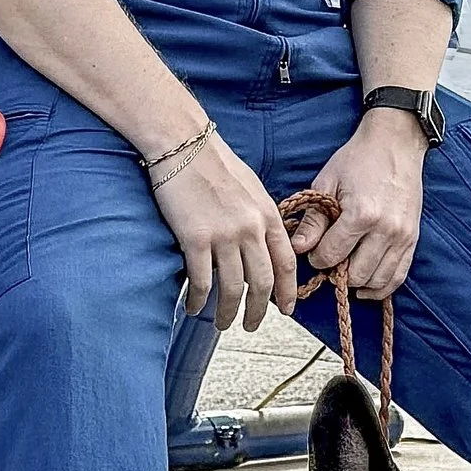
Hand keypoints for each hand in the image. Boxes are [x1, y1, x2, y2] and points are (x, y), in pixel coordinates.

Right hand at [152, 135, 297, 331]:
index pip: (285, 263)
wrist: (184, 144)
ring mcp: (223, 235)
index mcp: (267, 215)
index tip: (286, 308)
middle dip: (259, 310)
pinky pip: (201, 281)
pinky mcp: (195, 239)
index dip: (287, 291)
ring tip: (222, 323)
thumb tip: (263, 246)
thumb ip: (260, 218)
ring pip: (231, 288)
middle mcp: (250, 229)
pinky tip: (194, 308)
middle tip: (253, 326)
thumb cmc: (215, 162)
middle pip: (261, 282)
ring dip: (227, 312)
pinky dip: (199, 300)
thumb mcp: (251, 188)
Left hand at [294, 112, 426, 299]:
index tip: (313, 251)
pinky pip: (399, 275)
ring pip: (377, 280)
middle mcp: (385, 230)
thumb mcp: (327, 182)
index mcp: (361, 214)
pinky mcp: (413, 239)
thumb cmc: (358, 159)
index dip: (317, 258)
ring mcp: (403, 236)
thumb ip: (314, 219)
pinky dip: (382, 287)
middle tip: (330, 261)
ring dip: (358, 282)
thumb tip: (298, 248)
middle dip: (337, 272)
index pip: (332, 255)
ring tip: (346, 272)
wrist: (395, 143)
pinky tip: (366, 287)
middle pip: (355, 273)